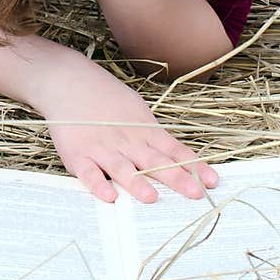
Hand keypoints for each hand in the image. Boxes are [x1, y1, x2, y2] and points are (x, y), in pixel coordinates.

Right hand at [34, 52, 218, 203]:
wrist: (68, 81)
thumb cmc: (105, 96)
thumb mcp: (135, 109)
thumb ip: (151, 134)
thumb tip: (175, 155)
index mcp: (143, 130)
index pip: (174, 150)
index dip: (193, 166)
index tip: (212, 181)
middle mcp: (126, 140)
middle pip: (154, 162)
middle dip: (176, 178)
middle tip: (195, 194)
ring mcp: (101, 147)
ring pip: (122, 168)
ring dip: (137, 183)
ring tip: (152, 198)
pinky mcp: (78, 155)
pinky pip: (89, 173)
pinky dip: (98, 184)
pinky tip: (108, 195)